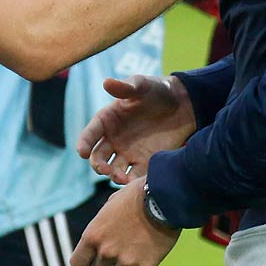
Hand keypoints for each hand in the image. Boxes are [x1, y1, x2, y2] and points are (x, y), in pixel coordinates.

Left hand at [69, 177, 180, 265]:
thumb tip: (102, 234)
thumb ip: (103, 224)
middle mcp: (106, 251)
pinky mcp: (146, 265)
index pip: (77, 265)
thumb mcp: (111, 205)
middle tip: (115, 261)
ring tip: (130, 263)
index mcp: (93, 235)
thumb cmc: (137, 196)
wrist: (164, 198)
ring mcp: (126, 260)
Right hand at [77, 74, 198, 182]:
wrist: (183, 104)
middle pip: (98, 157)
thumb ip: (125, 87)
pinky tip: (136, 182)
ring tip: (122, 178)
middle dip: (98, 165)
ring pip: (113, 170)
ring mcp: (127, 153)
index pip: (90, 134)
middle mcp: (113, 139)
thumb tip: (107, 82)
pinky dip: (132, 182)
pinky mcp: (144, 163)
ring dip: (114, 176)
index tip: (82, 152)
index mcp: (107, 120)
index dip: (84, 143)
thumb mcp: (142, 85)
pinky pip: (134, 176)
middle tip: (105, 169)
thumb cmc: (157, 90)